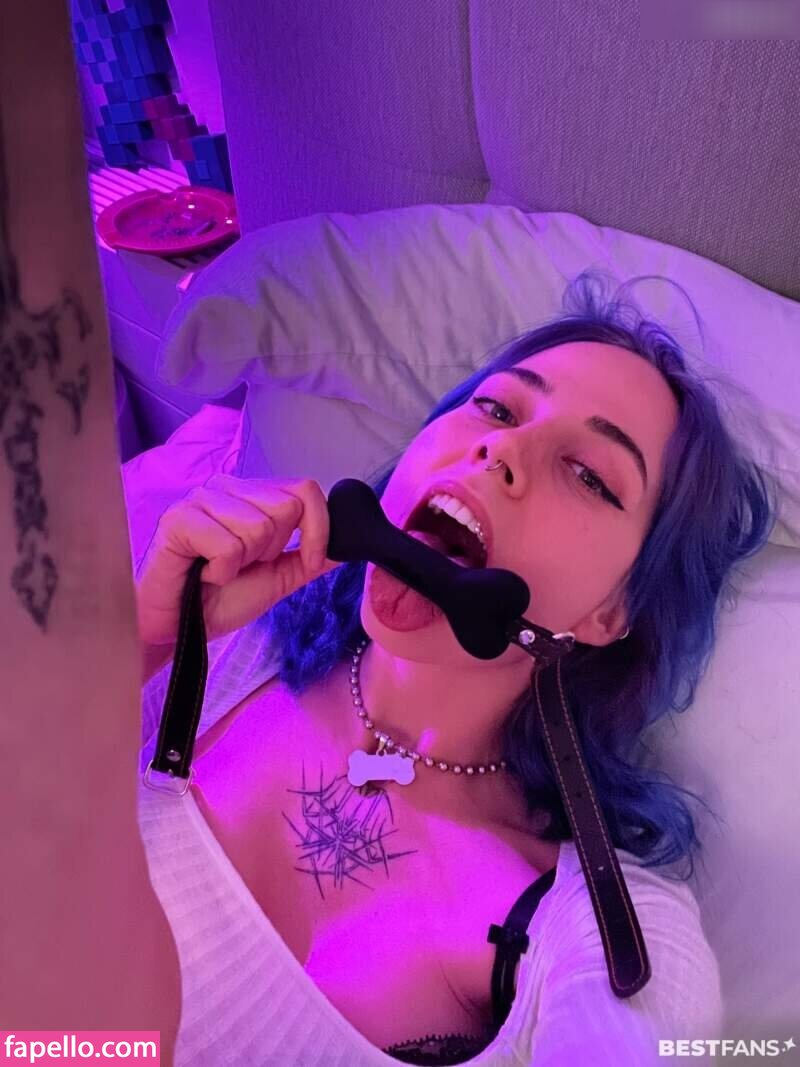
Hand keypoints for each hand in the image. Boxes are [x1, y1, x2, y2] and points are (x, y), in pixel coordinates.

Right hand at [135, 474, 341, 646]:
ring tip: (219, 570)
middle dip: (272, 551)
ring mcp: (199, 499)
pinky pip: (228, 545)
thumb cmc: (219, 600)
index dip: (317, 530)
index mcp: (251, 494)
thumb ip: (311, 559)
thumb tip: (351, 543)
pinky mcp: (177, 519)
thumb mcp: (278, 578)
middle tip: (241, 565)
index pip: (305, 490)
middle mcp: (226, 487)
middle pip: (285, 508)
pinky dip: (221, 571)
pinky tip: (203, 573)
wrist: (176, 630)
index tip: (309, 561)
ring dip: (244, 563)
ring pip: (258, 527)